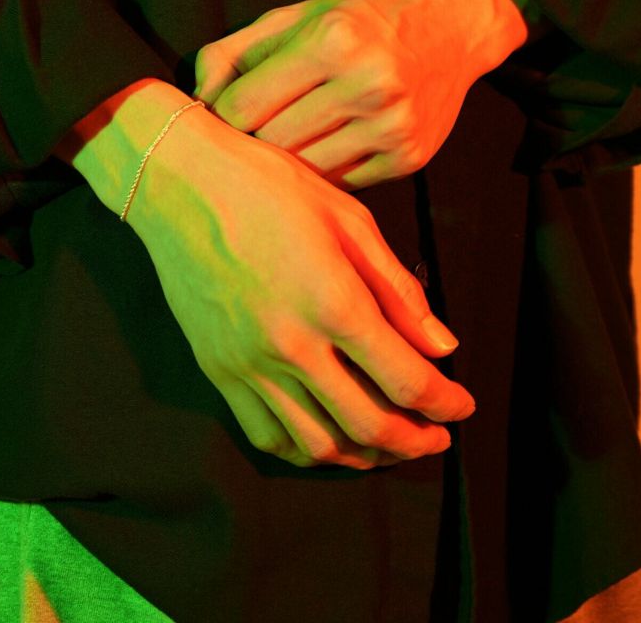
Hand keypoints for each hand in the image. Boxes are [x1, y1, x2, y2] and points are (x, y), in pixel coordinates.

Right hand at [124, 96, 473, 468]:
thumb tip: (443, 345)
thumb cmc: (267, 186)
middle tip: (436, 437)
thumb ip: (397, 289)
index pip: (407, 380)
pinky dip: (304, 451)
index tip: (462, 406)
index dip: (446, 403)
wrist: (178, 184)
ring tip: (387, 445)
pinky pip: (264, 434)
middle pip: (368, 426)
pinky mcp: (217, 369)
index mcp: (333, 301)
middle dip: (415, 442)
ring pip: (317, 444)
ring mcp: (247, 363)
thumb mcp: (347, 218)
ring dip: (364, 457)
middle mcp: (290, 344)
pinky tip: (326, 438)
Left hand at [193, 0, 527, 189]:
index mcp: (332, 40)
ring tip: (287, 140)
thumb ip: (234, 52)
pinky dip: (323, 172)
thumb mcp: (296, 16)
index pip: (242, 108)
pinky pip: (339, 184)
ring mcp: (392, 127)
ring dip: (285, 164)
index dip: (222, 117)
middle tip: (248, 135)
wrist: (455, 25)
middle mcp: (367, 84)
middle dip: (250, 143)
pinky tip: (326, 146)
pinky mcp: (408, 158)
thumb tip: (194, 101)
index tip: (222, 117)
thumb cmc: (363, 18)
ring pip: (303, 173)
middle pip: (270, 145)